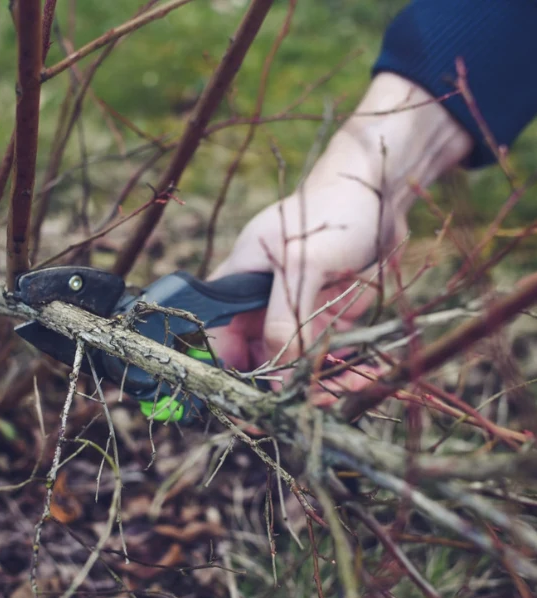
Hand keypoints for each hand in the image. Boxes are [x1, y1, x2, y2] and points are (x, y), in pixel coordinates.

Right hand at [206, 73, 473, 382]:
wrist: (385, 192)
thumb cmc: (335, 210)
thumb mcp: (305, 261)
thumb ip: (285, 315)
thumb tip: (276, 369)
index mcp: (240, 279)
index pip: (216, 331)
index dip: (225, 364)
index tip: (247, 392)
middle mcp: (262, 299)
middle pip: (255, 355)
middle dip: (275, 383)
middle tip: (303, 402)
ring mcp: (295, 310)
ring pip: (293, 361)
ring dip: (314, 382)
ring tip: (341, 393)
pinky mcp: (326, 317)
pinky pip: (327, 354)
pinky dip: (341, 370)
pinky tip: (361, 377)